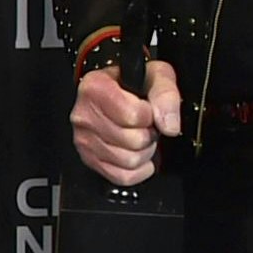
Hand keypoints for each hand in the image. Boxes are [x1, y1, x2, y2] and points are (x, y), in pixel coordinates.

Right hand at [70, 56, 183, 185]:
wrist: (118, 90)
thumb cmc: (133, 83)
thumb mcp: (156, 75)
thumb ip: (165, 94)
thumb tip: (169, 125)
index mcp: (95, 88)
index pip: (132, 116)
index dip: (149, 115)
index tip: (147, 108)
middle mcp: (84, 115)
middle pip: (133, 141)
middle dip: (148, 134)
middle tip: (145, 124)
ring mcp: (84, 139)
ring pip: (129, 161)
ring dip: (144, 152)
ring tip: (140, 136)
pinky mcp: (89, 159)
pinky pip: (122, 177)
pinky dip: (138, 170)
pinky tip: (138, 154)